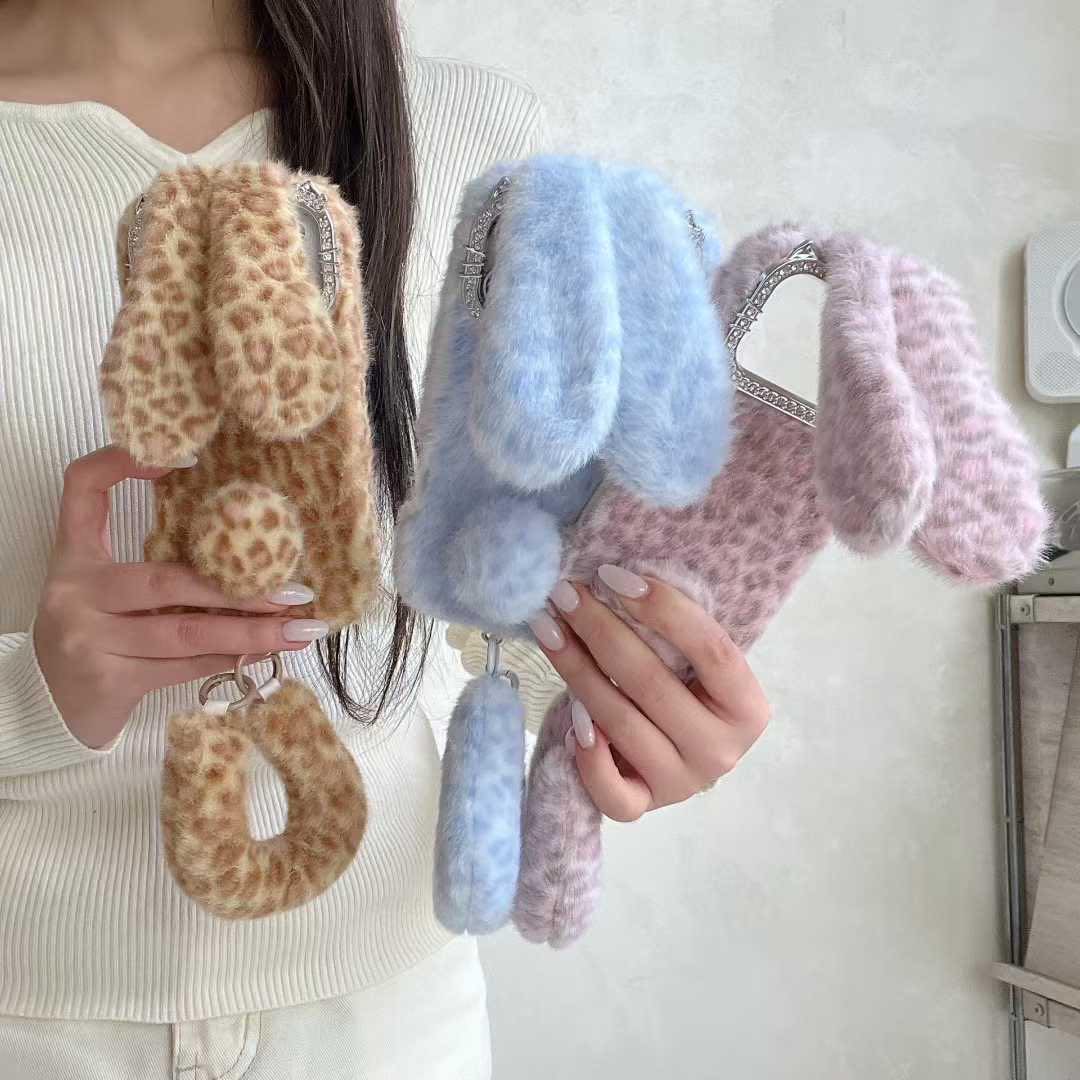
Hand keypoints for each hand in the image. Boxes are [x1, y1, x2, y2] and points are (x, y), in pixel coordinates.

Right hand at [34, 446, 325, 749]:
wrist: (46, 705)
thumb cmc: (92, 635)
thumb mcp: (103, 589)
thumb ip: (150, 563)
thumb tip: (237, 547)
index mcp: (75, 556)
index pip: (83, 486)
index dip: (121, 462)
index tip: (188, 457)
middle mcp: (77, 592)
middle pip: (166, 579)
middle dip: (238, 588)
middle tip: (295, 591)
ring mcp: (90, 638)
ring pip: (185, 630)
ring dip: (250, 632)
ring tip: (298, 629)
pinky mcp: (108, 680)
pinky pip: (183, 666)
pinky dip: (228, 659)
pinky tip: (265, 655)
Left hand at [529, 565, 769, 821]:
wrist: (675, 751)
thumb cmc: (681, 689)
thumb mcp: (692, 662)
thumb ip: (672, 631)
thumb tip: (614, 579)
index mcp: (747, 706)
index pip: (710, 648)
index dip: (662, 608)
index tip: (611, 576)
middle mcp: (721, 749)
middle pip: (652, 682)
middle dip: (600, 629)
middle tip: (564, 593)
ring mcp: (682, 783)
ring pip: (620, 723)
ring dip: (576, 670)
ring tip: (548, 630)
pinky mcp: (643, 807)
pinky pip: (610, 791)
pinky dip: (586, 754)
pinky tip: (568, 714)